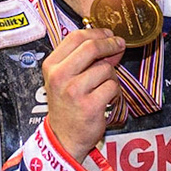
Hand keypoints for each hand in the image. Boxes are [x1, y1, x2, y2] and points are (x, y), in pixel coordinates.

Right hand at [42, 28, 124, 160]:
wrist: (64, 137)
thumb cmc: (67, 105)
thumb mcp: (67, 78)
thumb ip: (87, 59)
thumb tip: (112, 43)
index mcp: (51, 65)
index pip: (75, 37)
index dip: (97, 32)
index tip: (109, 35)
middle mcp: (59, 76)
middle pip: (91, 47)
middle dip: (110, 44)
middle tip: (119, 46)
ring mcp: (74, 91)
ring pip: (105, 69)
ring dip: (111, 76)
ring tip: (104, 87)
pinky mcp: (89, 105)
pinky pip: (112, 87)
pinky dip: (115, 92)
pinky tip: (107, 99)